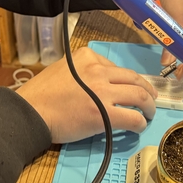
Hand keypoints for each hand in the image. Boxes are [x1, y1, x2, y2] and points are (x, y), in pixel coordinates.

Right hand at [17, 47, 157, 143]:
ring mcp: (103, 91)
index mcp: (87, 56)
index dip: (127, 80)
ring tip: (150, 113)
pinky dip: (141, 122)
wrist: (31, 112)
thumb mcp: (62, 68)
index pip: (116, 67)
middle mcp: (98, 69)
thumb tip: (98, 82)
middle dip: (147, 89)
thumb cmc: (41, 94)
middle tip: (151, 98)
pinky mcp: (105, 114)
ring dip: (149, 105)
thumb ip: (82, 70)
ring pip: (139, 95)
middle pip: (133, 78)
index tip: (130, 87)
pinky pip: (133, 117)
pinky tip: (139, 126)